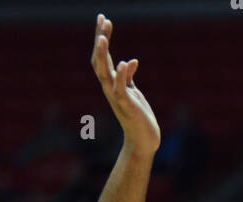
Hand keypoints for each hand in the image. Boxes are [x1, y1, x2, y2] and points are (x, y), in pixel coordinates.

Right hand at [91, 13, 159, 155]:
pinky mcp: (127, 106)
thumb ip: (129, 78)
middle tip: (103, 20)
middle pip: (99, 60)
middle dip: (100, 40)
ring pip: (104, 73)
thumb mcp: (133, 93)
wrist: (143, 141)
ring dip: (103, 55)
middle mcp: (110, 88)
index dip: (101, 37)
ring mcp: (117, 97)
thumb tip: (130, 61)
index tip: (103, 18)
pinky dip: (122, 76)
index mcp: (111, 83)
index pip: (102, 57)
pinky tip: (126, 63)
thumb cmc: (138, 117)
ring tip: (103, 36)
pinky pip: (121, 89)